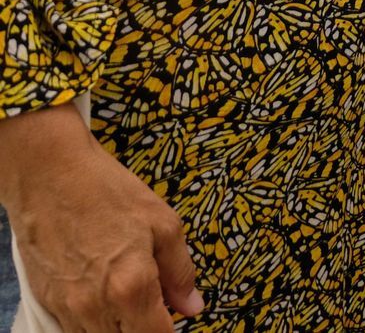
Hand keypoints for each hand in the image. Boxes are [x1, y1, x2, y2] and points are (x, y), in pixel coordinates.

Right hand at [0, 106, 202, 331]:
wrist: (48, 174)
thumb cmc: (105, 191)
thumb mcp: (163, 223)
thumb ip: (180, 272)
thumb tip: (192, 306)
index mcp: (130, 288)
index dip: (172, 330)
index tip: (177, 318)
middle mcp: (94, 306)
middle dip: (145, 328)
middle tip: (154, 306)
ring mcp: (66, 307)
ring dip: (118, 327)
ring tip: (127, 295)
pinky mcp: (45, 301)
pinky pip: (72, 328)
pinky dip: (92, 322)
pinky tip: (103, 295)